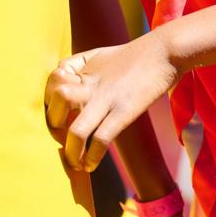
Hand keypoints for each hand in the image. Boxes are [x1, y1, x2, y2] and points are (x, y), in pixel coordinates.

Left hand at [43, 33, 180, 171]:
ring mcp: (107, 98)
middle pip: (57, 101)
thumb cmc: (135, 54)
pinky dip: (93, 157)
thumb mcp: (100, 55)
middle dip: (54, 125)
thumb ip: (79, 65)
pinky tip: (91, 165)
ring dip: (70, 150)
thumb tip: (62, 80)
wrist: (166, 51)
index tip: (58, 116)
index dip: (50, 100)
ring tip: (73, 162)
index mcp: (84, 69)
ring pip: (76, 129)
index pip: (53, 82)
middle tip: (61, 138)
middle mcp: (92, 83)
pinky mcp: (125, 111)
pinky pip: (101, 139)